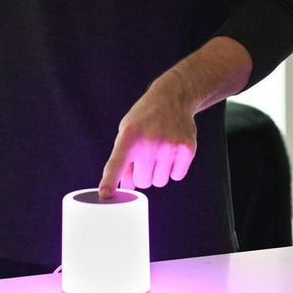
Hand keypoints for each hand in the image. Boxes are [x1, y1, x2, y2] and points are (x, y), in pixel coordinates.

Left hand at [98, 73, 197, 198]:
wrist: (172, 97)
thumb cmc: (145, 119)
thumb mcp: (127, 132)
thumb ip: (122, 161)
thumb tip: (126, 189)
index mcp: (129, 135)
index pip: (117, 163)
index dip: (110, 180)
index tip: (105, 195)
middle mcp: (149, 141)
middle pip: (143, 182)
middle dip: (143, 174)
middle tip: (146, 155)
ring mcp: (169, 145)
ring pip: (160, 182)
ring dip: (158, 172)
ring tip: (159, 151)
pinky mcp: (187, 148)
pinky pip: (177, 176)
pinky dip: (174, 169)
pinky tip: (172, 150)